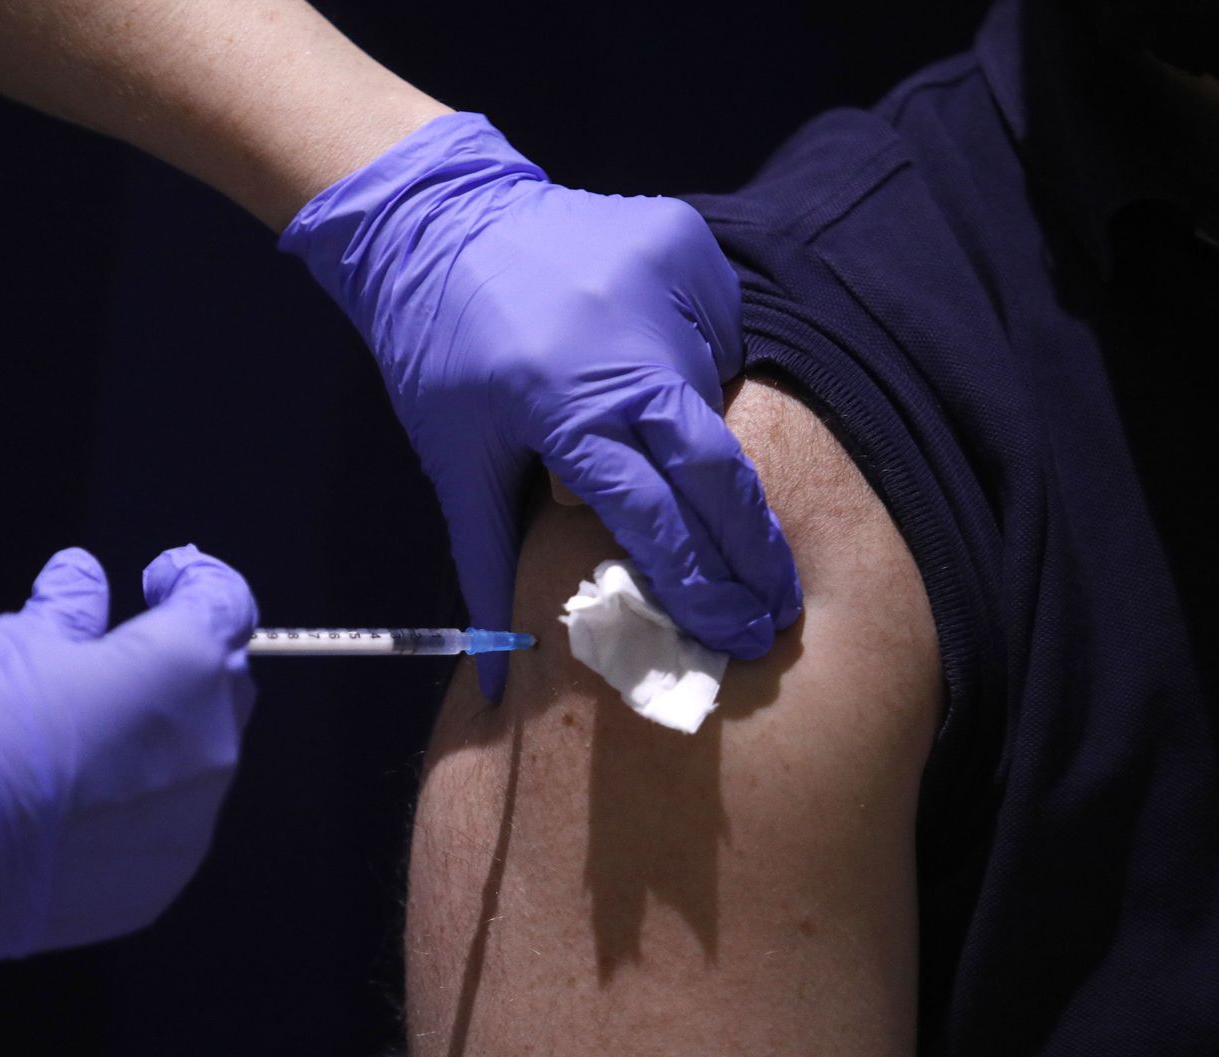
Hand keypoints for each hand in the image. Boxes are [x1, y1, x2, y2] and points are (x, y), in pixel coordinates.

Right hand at [0, 545, 255, 1025]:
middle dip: (188, 659)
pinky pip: (171, 821)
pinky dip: (142, 800)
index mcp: (186, 664)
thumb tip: (83, 576)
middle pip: (225, 681)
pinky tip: (83, 802)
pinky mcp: (166, 874)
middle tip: (126, 655)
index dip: (196, 579)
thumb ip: (69, 606)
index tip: (161, 578)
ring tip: (94, 735)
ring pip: (203, 757)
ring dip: (167, 735)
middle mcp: (213, 741)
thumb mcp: (18, 640)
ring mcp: (195, 818)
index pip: (227, 600)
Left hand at [280, 113, 801, 698]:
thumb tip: (501, 674)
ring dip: (711, 446)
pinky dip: (701, 371)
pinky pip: (721, 332)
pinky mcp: (688, 244)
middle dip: (756, 548)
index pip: (654, 516)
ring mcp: (666, 284)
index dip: (699, 584)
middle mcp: (627, 346)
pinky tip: (663, 376)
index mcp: (564, 407)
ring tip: (686, 466)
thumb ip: (489, 567)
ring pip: (721, 396)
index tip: (737, 633)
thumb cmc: (439, 356)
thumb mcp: (456, 464)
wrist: (438, 220)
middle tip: (780, 607)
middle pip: (719, 467)